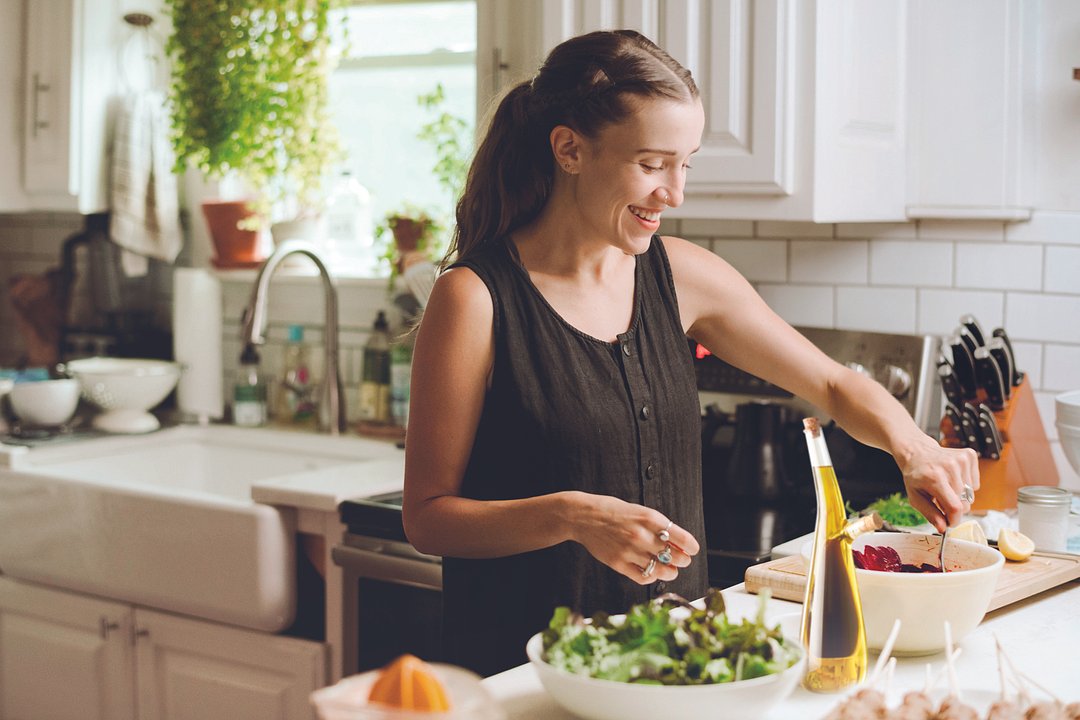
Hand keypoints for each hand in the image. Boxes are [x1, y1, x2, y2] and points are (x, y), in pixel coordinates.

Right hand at [565, 492, 699, 584]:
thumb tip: (680, 543)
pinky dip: (652, 577)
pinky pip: (643, 577)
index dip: (691, 547)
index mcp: (650, 518)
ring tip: (670, 570)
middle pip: (675, 557)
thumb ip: (658, 526)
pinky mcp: (618, 563)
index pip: (682, 538)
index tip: (693, 549)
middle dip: (683, 560)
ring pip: (661, 571)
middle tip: (682, 560)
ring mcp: (629, 551)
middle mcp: (641, 535)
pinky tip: (652, 572)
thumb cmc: (613, 512)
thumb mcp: (639, 511)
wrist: (583, 516)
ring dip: (670, 572)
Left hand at [898, 438, 979, 532]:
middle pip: (965, 503)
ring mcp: (961, 460)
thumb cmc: (916, 475)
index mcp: (934, 478)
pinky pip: (975, 483)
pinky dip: (966, 485)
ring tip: (945, 486)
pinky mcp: (969, 456)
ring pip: (971, 495)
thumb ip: (930, 514)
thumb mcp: (915, 497)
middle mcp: (950, 467)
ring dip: (960, 496)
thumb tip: (943, 529)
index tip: (949, 522)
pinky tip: (953, 477)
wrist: (917, 452)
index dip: (954, 520)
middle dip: (954, 508)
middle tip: (942, 500)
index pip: (955, 508)